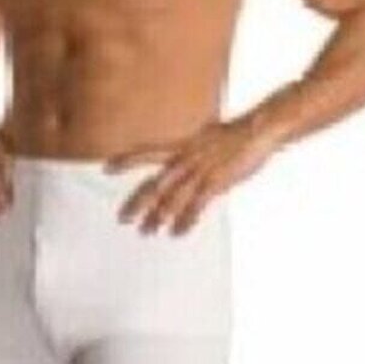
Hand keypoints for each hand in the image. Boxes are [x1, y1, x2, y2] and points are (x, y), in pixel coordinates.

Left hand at [104, 115, 275, 233]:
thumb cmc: (234, 135)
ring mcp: (200, 171)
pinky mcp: (216, 182)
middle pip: (155, 183)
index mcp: (182, 146)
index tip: (107, 167)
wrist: (258, 130)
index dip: (126, 160)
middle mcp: (186, 159)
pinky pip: (196, 206)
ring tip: (147, 232)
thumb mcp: (205, 138)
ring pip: (172, 198)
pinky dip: (185, 221)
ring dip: (158, 217)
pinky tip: (177, 232)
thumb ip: (190, 152)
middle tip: (123, 218)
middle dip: (138, 202)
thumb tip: (180, 163)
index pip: (147, 152)